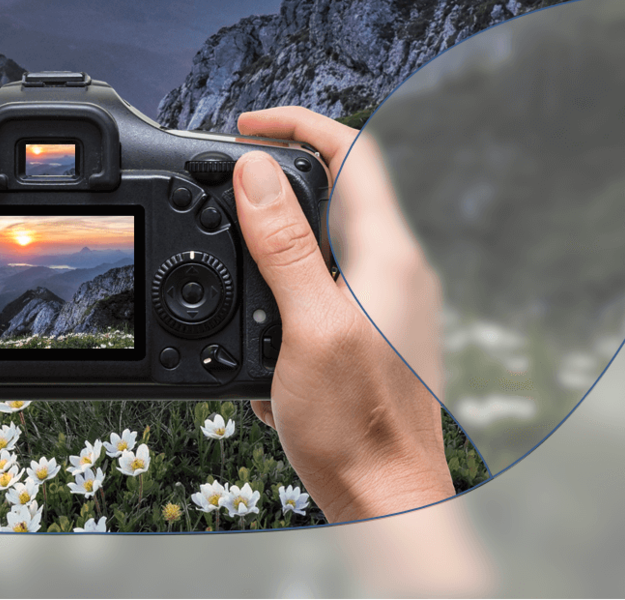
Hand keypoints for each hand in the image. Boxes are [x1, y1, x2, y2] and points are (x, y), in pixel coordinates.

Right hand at [232, 107, 453, 522]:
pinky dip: (286, 279)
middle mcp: (396, 270)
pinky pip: (326, 280)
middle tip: (228, 177)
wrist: (388, 501)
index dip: (298, 123)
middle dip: (280, 172)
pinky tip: (258, 315)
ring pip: (328, 235)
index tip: (246, 126)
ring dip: (279, 230)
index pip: (353, 151)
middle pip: (339, 186)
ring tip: (232, 244)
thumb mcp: (307, 328)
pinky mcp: (372, 332)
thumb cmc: (358, 427)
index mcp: (388, 255)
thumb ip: (284, 246)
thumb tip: (255, 173)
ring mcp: (387, 301)